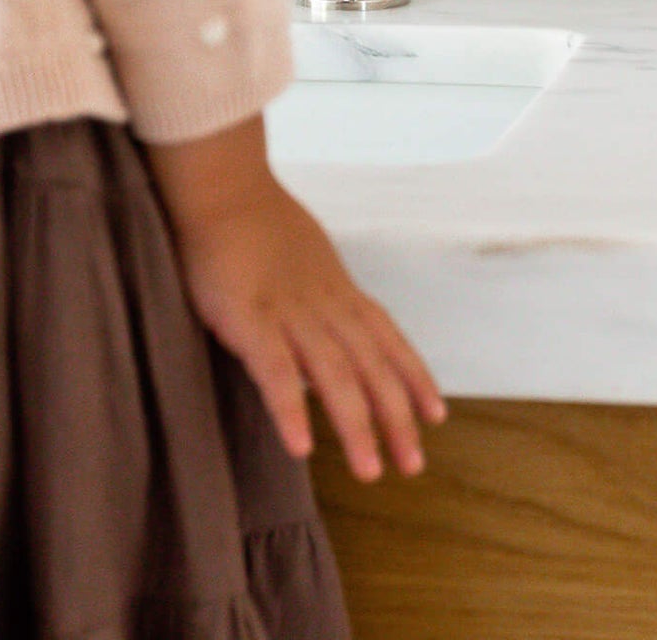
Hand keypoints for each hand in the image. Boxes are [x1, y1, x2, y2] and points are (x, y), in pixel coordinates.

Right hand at [145, 117, 446, 481]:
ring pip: (334, 375)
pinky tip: (303, 447)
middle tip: (414, 465)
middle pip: (371, 365)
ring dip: (356, 425)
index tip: (436, 415)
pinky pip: (275, 370)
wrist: (220, 183)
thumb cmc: (255, 221)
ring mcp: (288, 311)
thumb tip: (332, 332)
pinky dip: (291, 407)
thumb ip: (319, 296)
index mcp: (337, 289)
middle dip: (396, 415)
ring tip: (372, 472)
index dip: (414, 376)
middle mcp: (324, 303)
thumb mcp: (303, 259)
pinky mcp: (247, 317)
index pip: (388, 337)